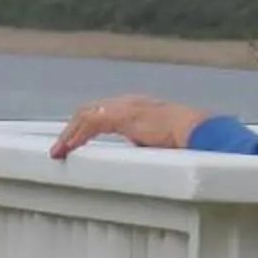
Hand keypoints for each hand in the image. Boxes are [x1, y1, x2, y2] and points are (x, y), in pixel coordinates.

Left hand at [51, 94, 210, 158]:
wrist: (200, 132)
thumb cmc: (187, 140)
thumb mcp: (158, 141)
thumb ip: (142, 143)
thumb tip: (132, 156)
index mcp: (136, 105)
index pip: (102, 112)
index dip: (84, 128)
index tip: (73, 144)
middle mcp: (128, 101)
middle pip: (89, 110)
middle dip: (71, 130)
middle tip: (58, 149)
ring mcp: (126, 106)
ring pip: (86, 115)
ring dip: (69, 134)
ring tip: (58, 152)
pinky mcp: (124, 115)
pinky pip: (92, 123)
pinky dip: (78, 136)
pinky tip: (70, 148)